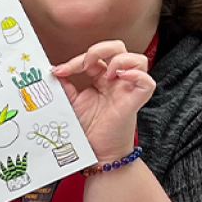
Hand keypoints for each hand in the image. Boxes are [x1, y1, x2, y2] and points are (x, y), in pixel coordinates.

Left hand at [52, 41, 154, 161]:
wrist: (96, 152)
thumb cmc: (87, 128)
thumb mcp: (71, 102)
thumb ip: (64, 86)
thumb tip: (53, 70)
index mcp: (101, 78)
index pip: (94, 57)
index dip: (76, 60)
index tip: (59, 71)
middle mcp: (116, 80)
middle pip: (119, 48)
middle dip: (101, 49)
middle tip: (86, 63)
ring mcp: (128, 89)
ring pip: (138, 60)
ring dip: (121, 60)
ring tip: (106, 73)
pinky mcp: (136, 101)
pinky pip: (148, 82)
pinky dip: (137, 75)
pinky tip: (121, 78)